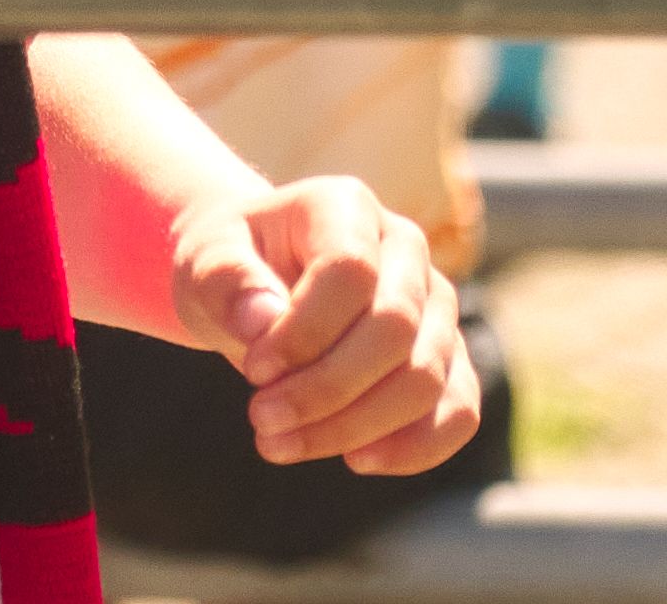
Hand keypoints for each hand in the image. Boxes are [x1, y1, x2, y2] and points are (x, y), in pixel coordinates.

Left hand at [168, 171, 479, 476]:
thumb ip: (227, 282)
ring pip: (426, 378)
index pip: (349, 270)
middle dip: (325, 390)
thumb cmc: (231, 269)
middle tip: (261, 420)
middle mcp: (405, 249)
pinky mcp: (448, 359)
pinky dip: (414, 448)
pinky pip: (459, 411)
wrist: (254, 286)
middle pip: (394, 330)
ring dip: (355, 427)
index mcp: (346, 207)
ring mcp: (435, 305)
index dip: (303, 332)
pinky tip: (356, 459)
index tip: (252, 369)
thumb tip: (263, 322)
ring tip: (284, 443)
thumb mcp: (206, 262)